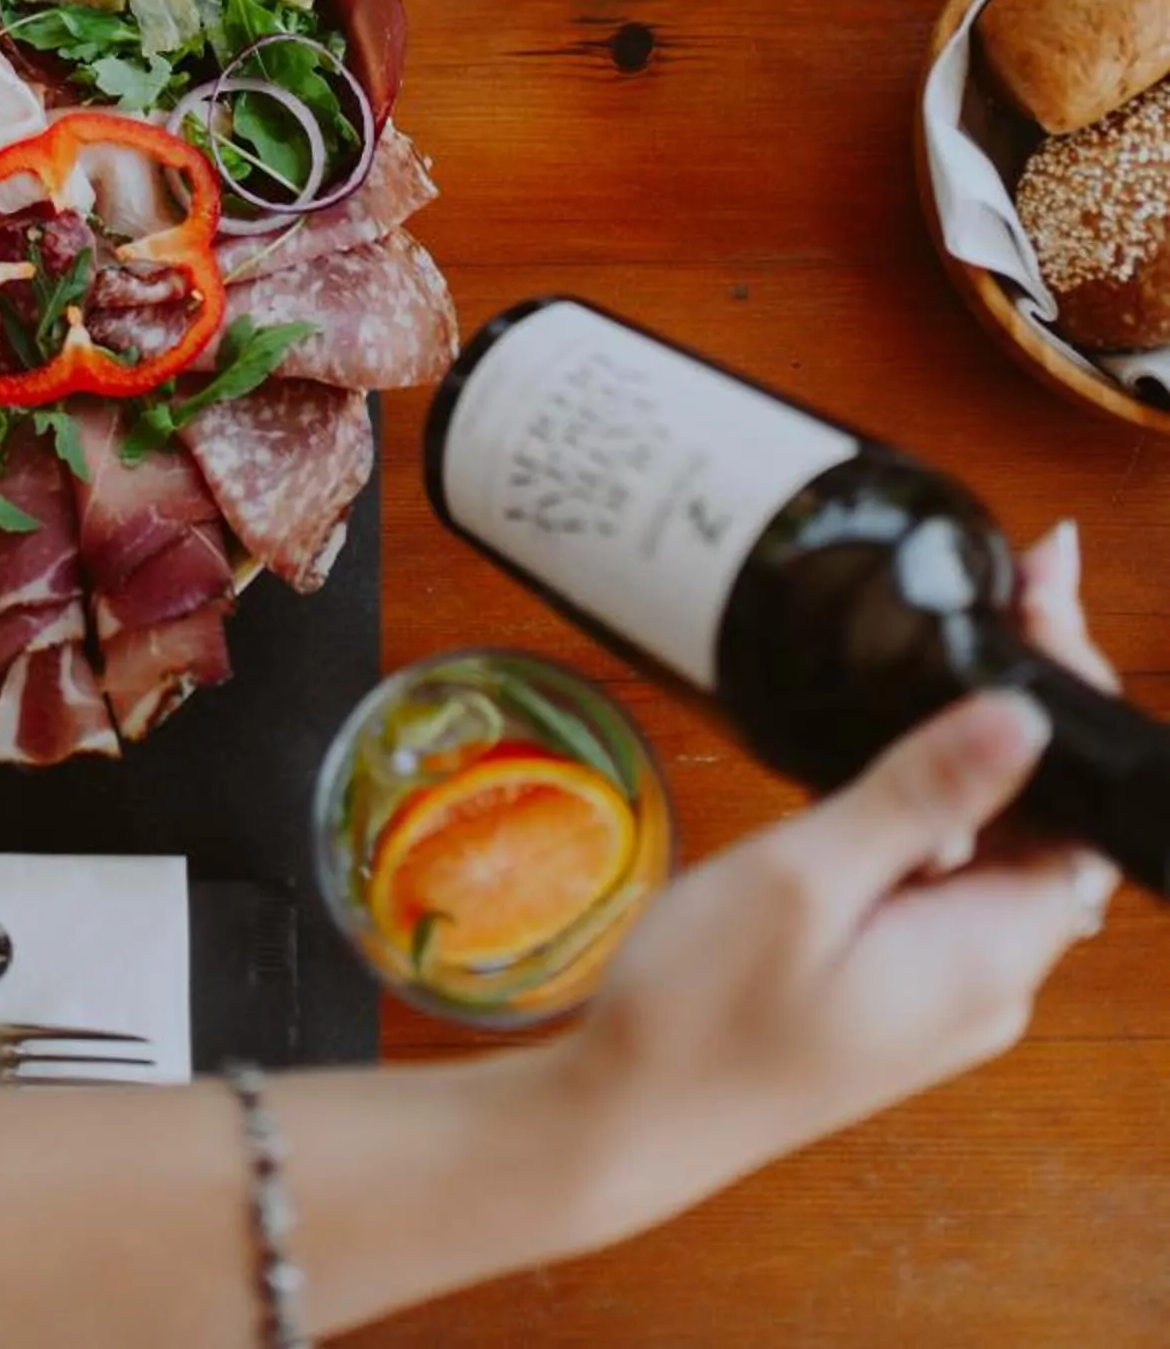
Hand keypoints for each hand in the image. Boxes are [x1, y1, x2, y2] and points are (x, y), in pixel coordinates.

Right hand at [541, 524, 1118, 1252]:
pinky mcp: (894, 983)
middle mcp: (988, 978)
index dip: (1071, 697)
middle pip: (1053, 820)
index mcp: (988, 957)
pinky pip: (946, 875)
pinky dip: (938, 801)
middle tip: (1003, 583)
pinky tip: (891, 745)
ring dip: (984, 747)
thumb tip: (1024, 714)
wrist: (622, 1122)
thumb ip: (917, 794)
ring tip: (951, 634)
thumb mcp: (803, 880)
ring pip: (999, 843)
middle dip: (1035, 701)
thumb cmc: (699, 1010)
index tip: (1038, 586)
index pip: (1083, 810)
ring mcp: (941, 986)